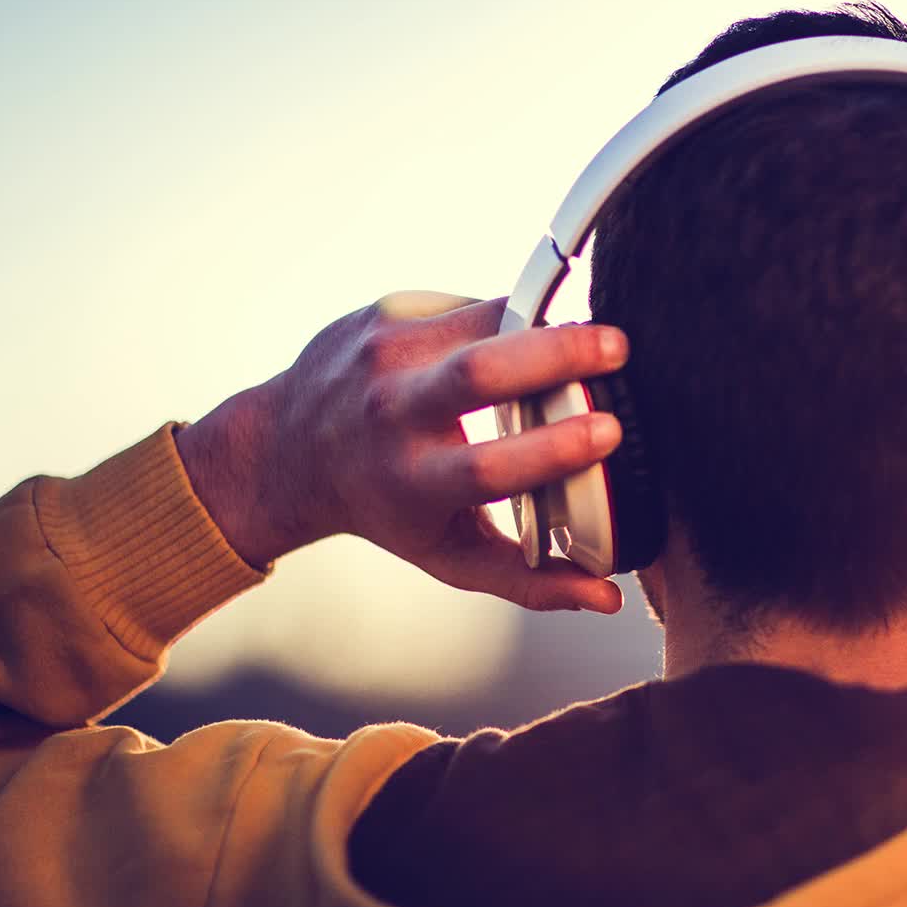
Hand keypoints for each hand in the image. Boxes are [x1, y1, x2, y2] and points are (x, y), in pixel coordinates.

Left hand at [176, 291, 627, 612]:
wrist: (288, 449)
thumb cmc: (390, 507)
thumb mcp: (449, 556)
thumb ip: (531, 583)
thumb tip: (610, 599)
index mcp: (413, 482)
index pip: (490, 465)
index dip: (556, 448)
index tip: (611, 432)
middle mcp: (393, 413)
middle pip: (482, 372)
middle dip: (560, 353)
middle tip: (618, 346)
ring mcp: (385, 354)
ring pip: (484, 321)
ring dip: (545, 324)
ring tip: (587, 342)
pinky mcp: (387, 311)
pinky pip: (469, 306)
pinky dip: (508, 320)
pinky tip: (516, 340)